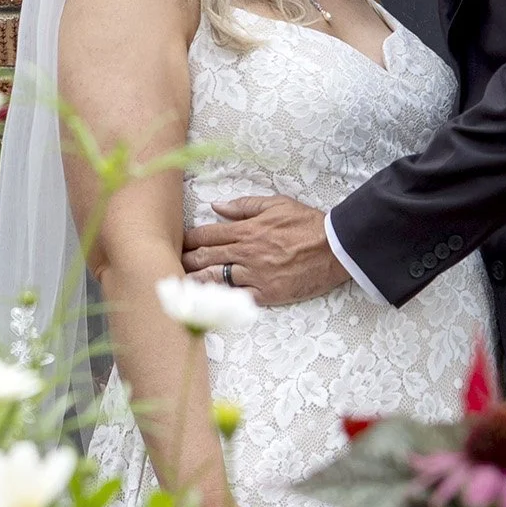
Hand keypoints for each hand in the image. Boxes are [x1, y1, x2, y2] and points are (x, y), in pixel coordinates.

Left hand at [183, 196, 340, 307]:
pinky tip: (206, 302)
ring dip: (195, 282)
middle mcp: (246, 253)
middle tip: (171, 264)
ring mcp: (255, 275)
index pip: (207, 234)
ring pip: (215, 280)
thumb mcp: (277, 204)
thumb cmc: (307, 224)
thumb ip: (245, 206)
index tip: (178, 242)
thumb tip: (217, 206)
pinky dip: (220, 299)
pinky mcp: (266, 294)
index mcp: (247, 230)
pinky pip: (237, 298)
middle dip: (184, 261)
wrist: (335, 248)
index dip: (189, 239)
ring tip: (179, 286)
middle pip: (204, 258)